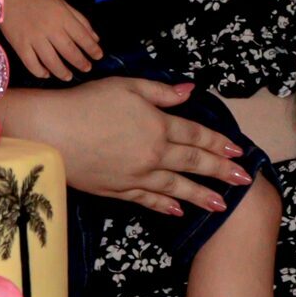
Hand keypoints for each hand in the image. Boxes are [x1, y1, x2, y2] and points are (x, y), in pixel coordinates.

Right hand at [0, 0, 101, 80]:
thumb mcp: (62, 3)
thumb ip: (79, 20)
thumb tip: (95, 38)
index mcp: (62, 17)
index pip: (82, 36)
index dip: (92, 48)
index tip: (98, 56)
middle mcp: (50, 29)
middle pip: (69, 51)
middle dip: (81, 62)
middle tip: (87, 69)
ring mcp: (34, 39)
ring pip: (51, 61)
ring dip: (62, 72)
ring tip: (69, 76)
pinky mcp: (20, 46)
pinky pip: (31, 64)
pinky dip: (40, 72)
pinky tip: (46, 74)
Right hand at [2, 78, 249, 215]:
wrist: (52, 132)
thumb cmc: (86, 102)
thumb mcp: (127, 86)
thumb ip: (160, 92)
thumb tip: (188, 92)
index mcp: (157, 125)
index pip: (196, 135)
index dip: (218, 143)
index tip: (238, 152)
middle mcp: (153, 154)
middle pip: (193, 163)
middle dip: (221, 171)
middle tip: (243, 180)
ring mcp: (136, 176)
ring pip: (176, 187)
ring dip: (201, 196)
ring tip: (221, 205)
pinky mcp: (118, 190)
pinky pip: (149, 200)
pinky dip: (165, 205)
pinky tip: (178, 210)